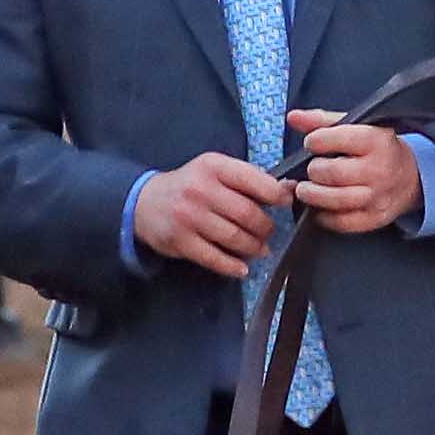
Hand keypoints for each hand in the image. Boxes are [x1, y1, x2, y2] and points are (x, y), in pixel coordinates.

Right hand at [134, 152, 286, 279]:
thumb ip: (250, 178)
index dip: (277, 196)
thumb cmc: (191, 185)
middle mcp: (200, 189)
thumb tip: (291, 189)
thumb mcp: (217, 171)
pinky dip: (233, 266)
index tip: (285, 203)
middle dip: (266, 227)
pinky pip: (214, 258)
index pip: (255, 181)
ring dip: (254, 247)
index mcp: (214, 167)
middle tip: (268, 232)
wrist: (143, 201)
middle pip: (248, 214)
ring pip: (235, 238)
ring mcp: (188, 216)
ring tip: (259, 248)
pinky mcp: (179, 240)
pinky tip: (242, 268)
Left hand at [287, 109, 421, 232]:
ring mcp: (378, 197)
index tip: (314, 143)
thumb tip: (294, 117)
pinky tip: (323, 205)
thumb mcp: (357, 127)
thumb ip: (323, 121)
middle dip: (314, 170)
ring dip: (312, 194)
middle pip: (329, 172)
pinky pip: (338, 222)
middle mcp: (379, 170)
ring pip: (331, 199)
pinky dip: (323, 215)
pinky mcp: (374, 218)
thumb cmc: (377, 150)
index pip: (329, 140)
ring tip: (309, 188)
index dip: (314, 141)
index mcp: (376, 141)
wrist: (411, 178)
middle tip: (316, 169)